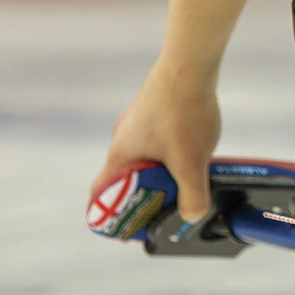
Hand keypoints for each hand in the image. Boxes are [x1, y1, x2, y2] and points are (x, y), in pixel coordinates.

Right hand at [89, 59, 221, 221]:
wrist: (189, 66)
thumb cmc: (183, 114)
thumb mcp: (191, 163)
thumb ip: (192, 195)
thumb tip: (193, 216)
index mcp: (119, 157)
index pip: (101, 195)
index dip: (110, 216)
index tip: (128, 228)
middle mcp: (122, 138)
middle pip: (125, 177)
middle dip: (144, 194)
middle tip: (167, 204)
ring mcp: (136, 120)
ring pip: (144, 155)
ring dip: (160, 170)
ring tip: (186, 175)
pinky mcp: (153, 107)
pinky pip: (157, 137)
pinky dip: (170, 149)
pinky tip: (194, 146)